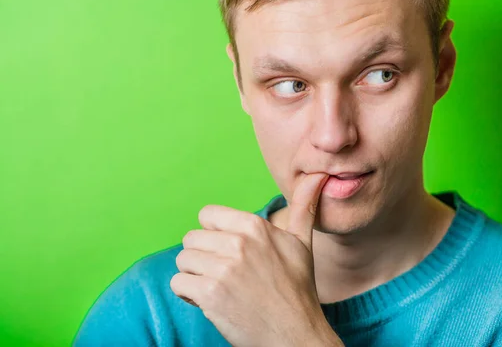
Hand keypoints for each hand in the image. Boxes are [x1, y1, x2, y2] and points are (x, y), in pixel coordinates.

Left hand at [170, 173, 343, 346]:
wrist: (295, 336)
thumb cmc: (298, 289)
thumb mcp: (302, 243)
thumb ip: (303, 206)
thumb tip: (317, 176)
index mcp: (255, 226)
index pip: (207, 215)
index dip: (215, 235)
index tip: (230, 253)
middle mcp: (238, 242)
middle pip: (192, 238)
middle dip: (203, 257)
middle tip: (226, 275)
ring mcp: (223, 268)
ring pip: (183, 260)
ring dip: (195, 276)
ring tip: (219, 288)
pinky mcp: (210, 294)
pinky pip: (178, 283)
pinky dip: (189, 295)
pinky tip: (211, 302)